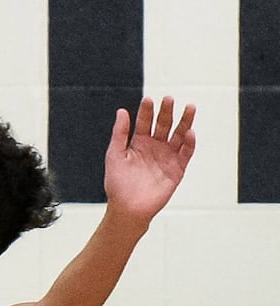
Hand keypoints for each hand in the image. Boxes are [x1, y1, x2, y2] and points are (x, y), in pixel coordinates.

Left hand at [103, 96, 195, 226]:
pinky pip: (186, 153)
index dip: (147, 111)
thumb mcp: (115, 154)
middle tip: (169, 99)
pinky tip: (190, 132)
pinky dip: (190, 143)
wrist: (128, 207)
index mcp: (138, 142)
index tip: (149, 99)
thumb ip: (120, 133)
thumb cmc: (117, 183)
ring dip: (185, 122)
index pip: (144, 122)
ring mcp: (167, 157)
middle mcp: (154, 147)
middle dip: (166, 112)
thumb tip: (122, 111)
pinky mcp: (177, 169)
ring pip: (179, 135)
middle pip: (163, 125)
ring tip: (189, 107)